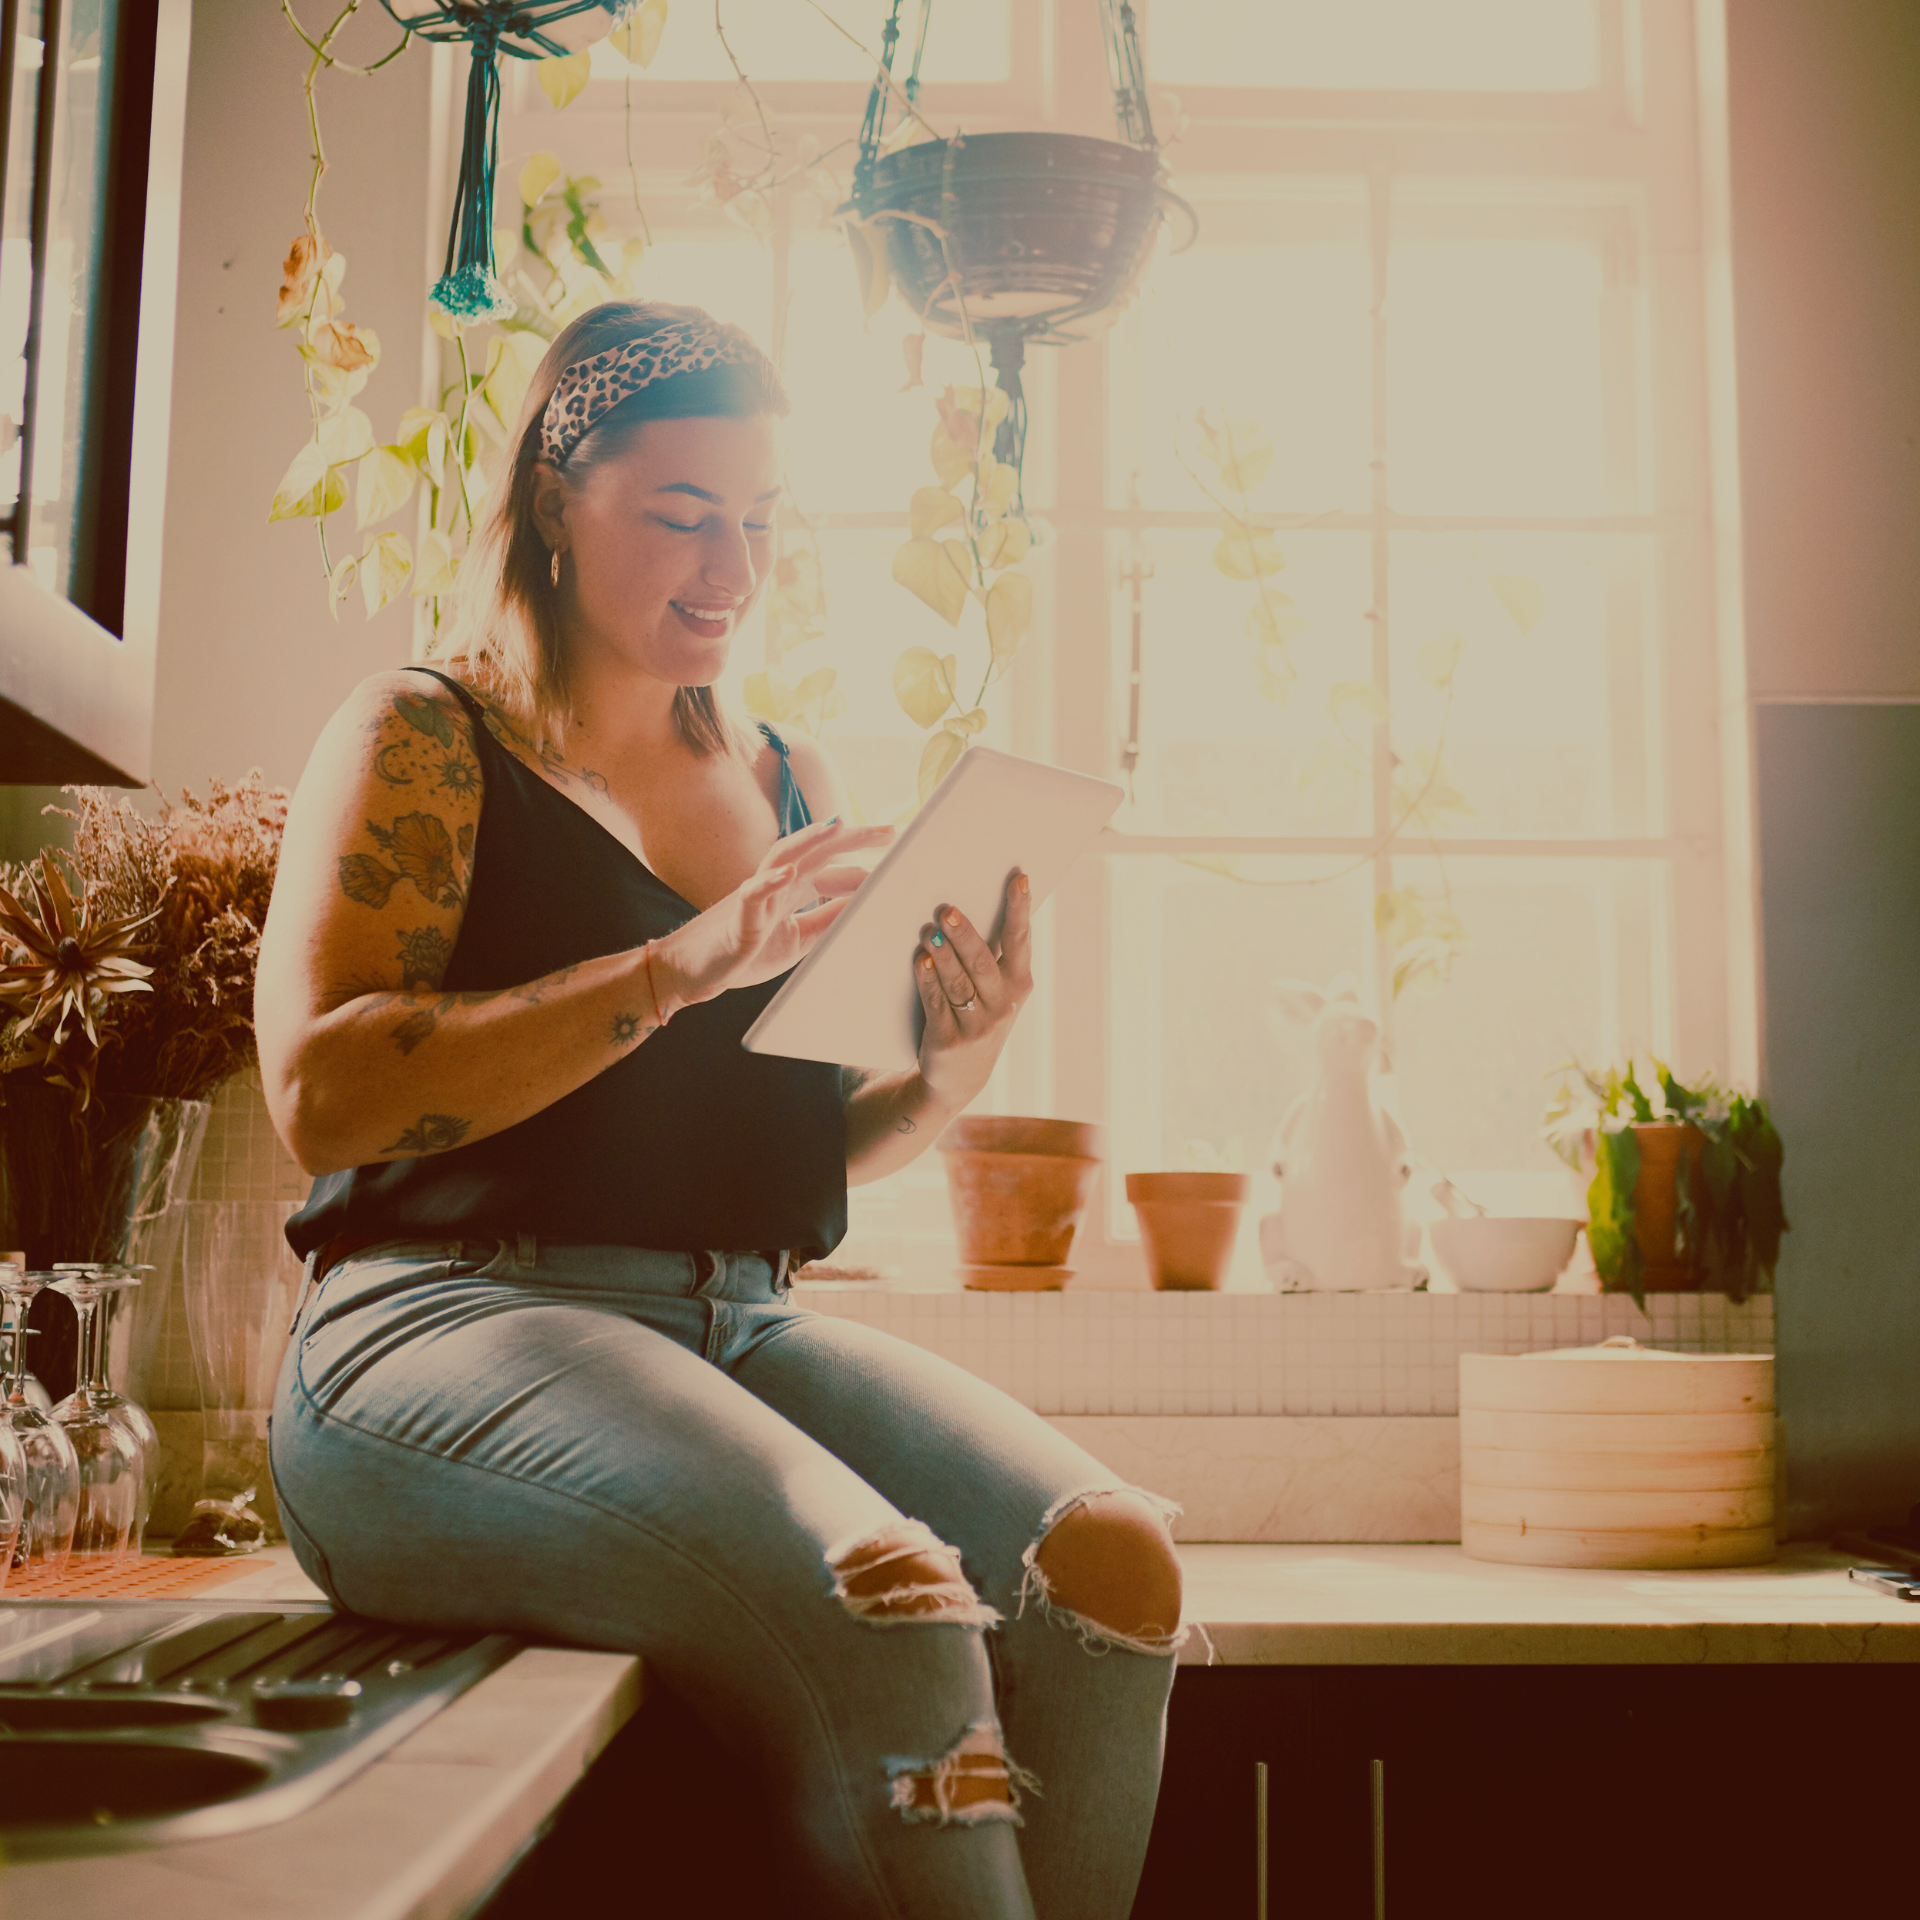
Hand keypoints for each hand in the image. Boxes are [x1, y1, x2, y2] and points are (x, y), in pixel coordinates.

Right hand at [659, 817, 892, 1010]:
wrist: (694, 971)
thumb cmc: (746, 950)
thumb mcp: (800, 937)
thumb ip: (828, 919)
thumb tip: (863, 904)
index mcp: (792, 888)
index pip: (833, 866)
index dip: (865, 862)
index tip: (899, 854)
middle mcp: (776, 884)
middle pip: (816, 851)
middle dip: (852, 838)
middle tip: (889, 830)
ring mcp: (756, 896)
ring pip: (783, 859)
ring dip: (810, 841)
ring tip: (838, 826)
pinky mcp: (738, 918)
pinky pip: (752, 896)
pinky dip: (769, 883)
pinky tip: (788, 874)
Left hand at [914, 870, 1032, 1108]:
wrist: (958, 1076)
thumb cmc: (975, 1015)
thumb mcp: (994, 991)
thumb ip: (990, 954)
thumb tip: (967, 905)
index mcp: (1018, 984)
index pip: (1020, 940)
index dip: (1020, 908)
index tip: (1019, 877)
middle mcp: (1002, 1005)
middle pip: (983, 962)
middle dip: (966, 934)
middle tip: (948, 909)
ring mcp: (977, 1026)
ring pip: (959, 982)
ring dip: (943, 955)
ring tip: (929, 931)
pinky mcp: (948, 1040)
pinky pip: (936, 1003)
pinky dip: (928, 981)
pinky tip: (920, 961)